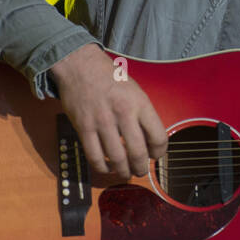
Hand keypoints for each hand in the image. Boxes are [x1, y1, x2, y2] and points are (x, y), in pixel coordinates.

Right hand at [48, 45, 168, 181]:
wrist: (80, 65)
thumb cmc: (110, 78)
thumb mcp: (135, 91)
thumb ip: (143, 115)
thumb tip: (150, 141)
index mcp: (140, 103)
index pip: (158, 137)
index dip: (159, 152)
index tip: (156, 155)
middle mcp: (123, 113)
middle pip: (138, 153)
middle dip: (141, 168)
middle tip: (140, 171)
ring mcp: (102, 121)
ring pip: (117, 159)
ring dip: (123, 172)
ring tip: (125, 173)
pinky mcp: (84, 128)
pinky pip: (94, 156)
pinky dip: (102, 167)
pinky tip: (106, 167)